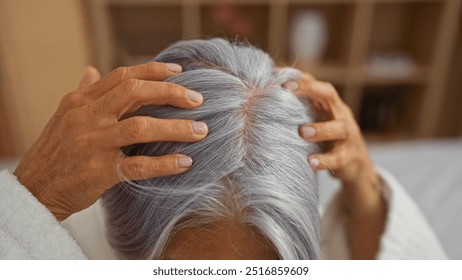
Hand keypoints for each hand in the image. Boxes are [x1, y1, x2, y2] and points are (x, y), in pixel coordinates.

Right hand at [14, 62, 207, 220]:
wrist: (34, 190)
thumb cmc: (55, 152)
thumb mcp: (65, 116)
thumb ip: (84, 93)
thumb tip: (93, 70)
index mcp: (80, 101)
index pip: (122, 77)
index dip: (153, 71)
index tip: (179, 71)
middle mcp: (86, 117)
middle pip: (135, 93)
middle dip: (170, 93)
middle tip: (197, 99)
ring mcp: (92, 143)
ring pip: (142, 127)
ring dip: (176, 128)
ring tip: (201, 131)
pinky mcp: (98, 171)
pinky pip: (138, 165)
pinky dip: (165, 164)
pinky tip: (185, 162)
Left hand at [283, 73, 378, 204]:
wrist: (356, 165)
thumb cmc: (328, 138)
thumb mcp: (316, 120)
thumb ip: (298, 108)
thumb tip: (270, 88)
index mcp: (329, 104)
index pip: (316, 84)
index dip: (300, 78)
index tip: (278, 76)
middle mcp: (340, 114)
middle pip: (329, 95)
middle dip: (309, 89)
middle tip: (286, 90)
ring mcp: (348, 135)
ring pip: (338, 128)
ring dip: (320, 129)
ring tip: (302, 132)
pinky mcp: (349, 156)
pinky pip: (338, 158)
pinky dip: (324, 160)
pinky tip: (310, 162)